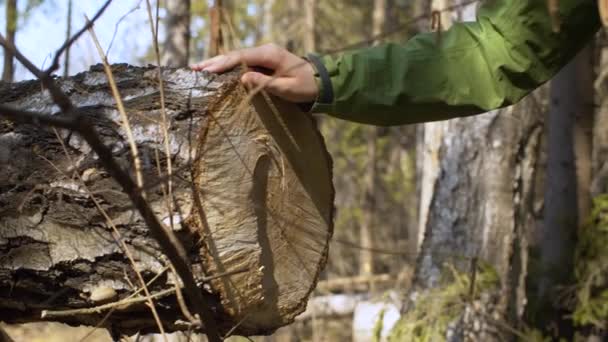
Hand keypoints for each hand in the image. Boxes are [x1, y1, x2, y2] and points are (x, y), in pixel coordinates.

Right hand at [191, 44, 317, 102]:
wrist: (322, 82)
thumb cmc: (306, 87)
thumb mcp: (287, 88)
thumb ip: (265, 84)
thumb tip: (242, 78)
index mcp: (269, 54)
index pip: (241, 57)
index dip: (222, 64)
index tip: (206, 71)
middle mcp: (264, 51)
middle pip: (234, 55)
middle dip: (214, 62)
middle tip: (194, 69)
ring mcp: (263, 56)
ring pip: (236, 58)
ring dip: (217, 64)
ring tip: (198, 69)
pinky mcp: (263, 63)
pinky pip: (241, 63)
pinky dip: (227, 67)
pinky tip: (215, 72)